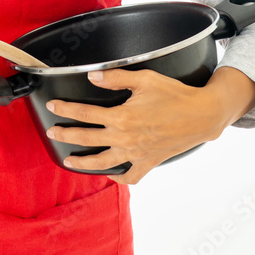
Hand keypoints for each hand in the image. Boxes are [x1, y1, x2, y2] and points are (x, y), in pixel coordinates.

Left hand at [44, 68, 225, 184]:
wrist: (202, 115)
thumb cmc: (175, 95)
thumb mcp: (144, 79)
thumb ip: (115, 77)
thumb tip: (92, 76)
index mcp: (122, 116)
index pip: (85, 113)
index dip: (65, 109)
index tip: (53, 107)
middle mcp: (126, 138)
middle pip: (87, 138)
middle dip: (66, 135)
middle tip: (52, 132)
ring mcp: (136, 153)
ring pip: (102, 163)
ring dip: (83, 162)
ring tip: (69, 161)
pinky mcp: (148, 162)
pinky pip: (130, 176)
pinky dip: (118, 178)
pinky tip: (110, 174)